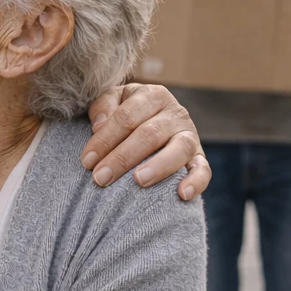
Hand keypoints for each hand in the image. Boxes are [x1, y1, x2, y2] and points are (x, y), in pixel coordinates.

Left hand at [81, 84, 209, 199]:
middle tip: (101, 178)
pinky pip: (203, 170)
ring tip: (139, 181)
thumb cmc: (127, 114)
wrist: (154, 122)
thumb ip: (103, 107)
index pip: (126, 116)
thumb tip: (100, 126)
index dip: (105, 139)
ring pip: (178, 148)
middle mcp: (175, 112)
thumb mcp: (113, 102)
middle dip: (121, 157)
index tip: (87, 161)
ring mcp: (191, 135)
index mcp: (152, 95)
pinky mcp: (200, 157)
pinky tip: (182, 195)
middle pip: (149, 134)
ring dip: (158, 166)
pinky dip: (196, 182)